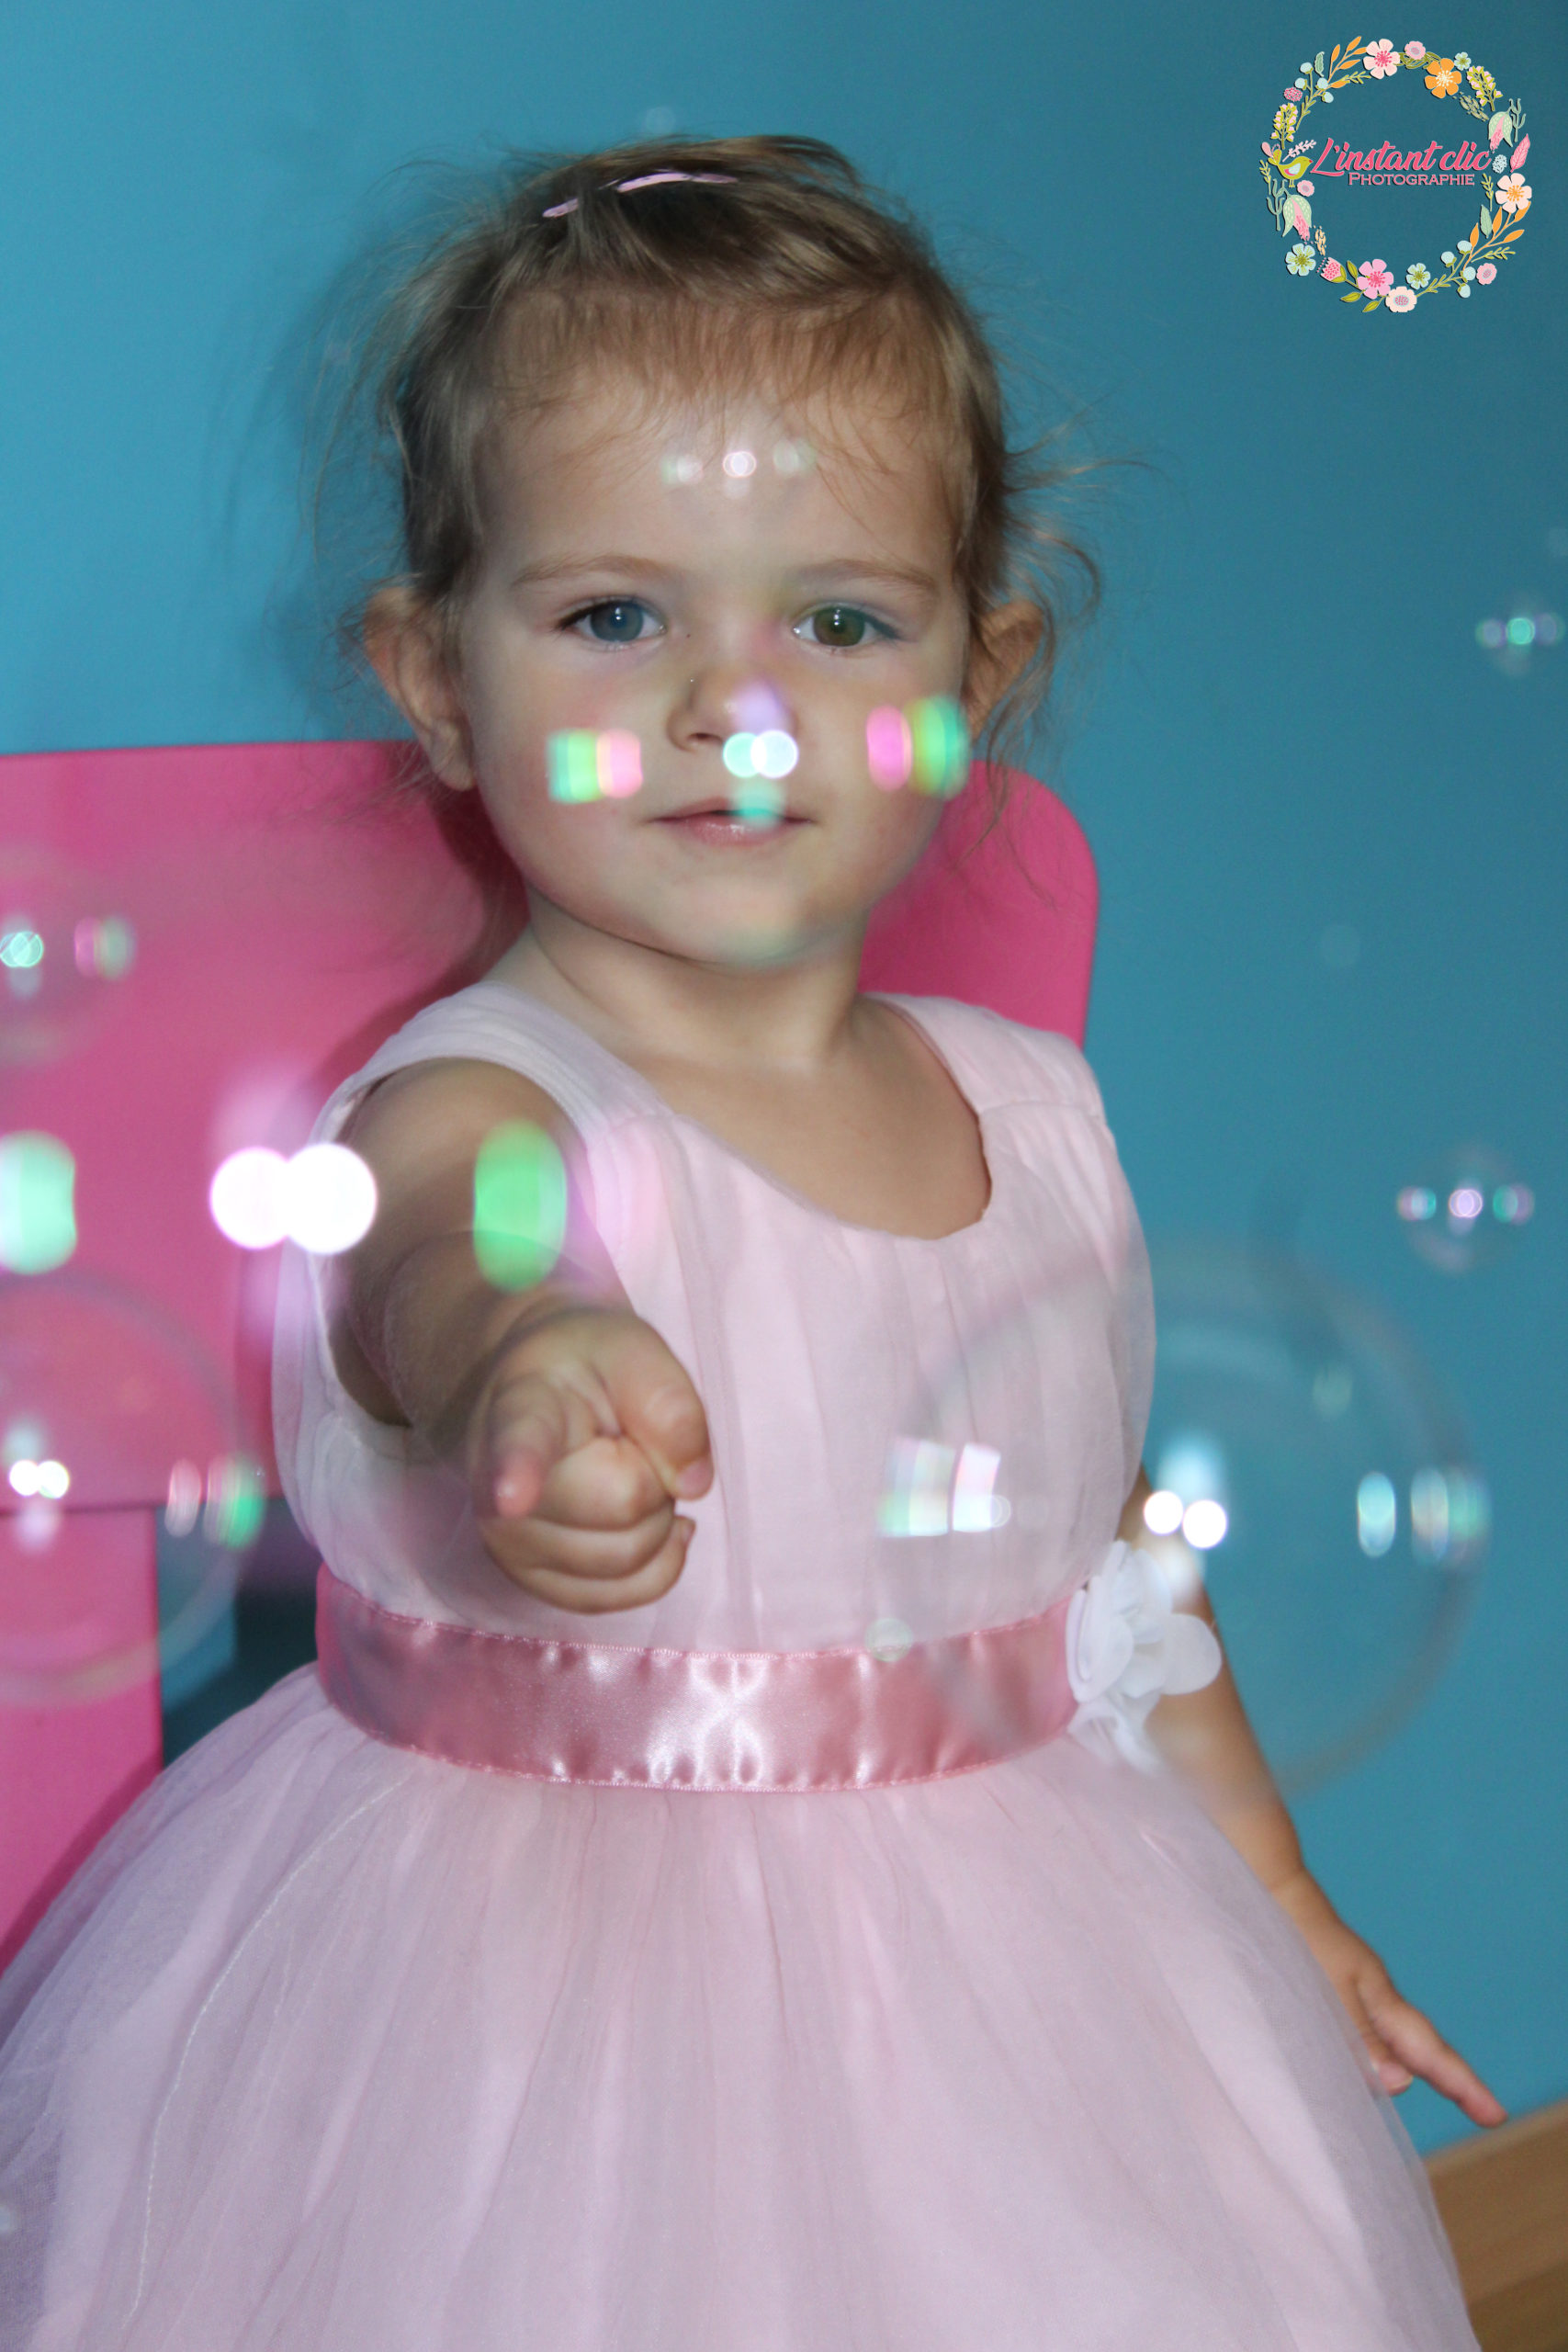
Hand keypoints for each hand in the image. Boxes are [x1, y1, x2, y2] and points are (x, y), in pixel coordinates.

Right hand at [467, 1306, 712, 1614]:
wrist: (541, 1389)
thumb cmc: (590, 1367)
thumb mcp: (636, 1353)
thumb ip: (670, 1406)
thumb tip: (691, 1485)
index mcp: (522, 1411)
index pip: (522, 1445)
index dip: (518, 1472)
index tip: (510, 1496)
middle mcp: (497, 1490)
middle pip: (621, 1508)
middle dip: (655, 1475)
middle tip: (630, 1441)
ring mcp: (512, 1546)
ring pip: (627, 1559)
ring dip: (655, 1519)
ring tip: (627, 1473)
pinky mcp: (537, 1584)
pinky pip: (621, 1597)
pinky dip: (657, 1564)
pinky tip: (651, 1522)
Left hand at [1269, 1868, 1506, 2126]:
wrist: (1266, 1886)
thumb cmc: (1297, 1937)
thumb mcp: (1330, 1991)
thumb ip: (1361, 2038)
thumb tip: (1402, 2085)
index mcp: (1380, 2001)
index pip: (1430, 2053)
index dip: (1463, 2086)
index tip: (1496, 2116)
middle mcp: (1374, 1998)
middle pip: (1423, 2046)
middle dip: (1455, 2079)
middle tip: (1491, 2114)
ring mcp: (1354, 1990)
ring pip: (1395, 2039)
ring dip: (1423, 2067)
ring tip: (1452, 2089)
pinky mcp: (1329, 1987)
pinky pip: (1366, 2031)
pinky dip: (1383, 2053)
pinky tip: (1382, 2059)